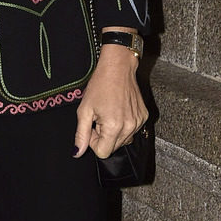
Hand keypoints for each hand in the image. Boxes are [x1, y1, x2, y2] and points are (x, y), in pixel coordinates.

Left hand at [74, 45, 146, 159]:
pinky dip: (123, 125)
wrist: (118, 68)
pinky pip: (131, 131)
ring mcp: (139, 122)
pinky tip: (118, 110)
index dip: (94, 142)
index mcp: (114, 127)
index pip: (103, 152)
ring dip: (113, 131)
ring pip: (122, 140)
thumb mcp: (84, 110)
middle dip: (103, 136)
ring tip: (108, 112)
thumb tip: (77, 152)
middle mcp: (129, 127)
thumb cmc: (100, 86)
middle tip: (99, 118)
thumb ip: (81, 134)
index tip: (92, 127)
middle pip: (113, 147)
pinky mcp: (144, 117)